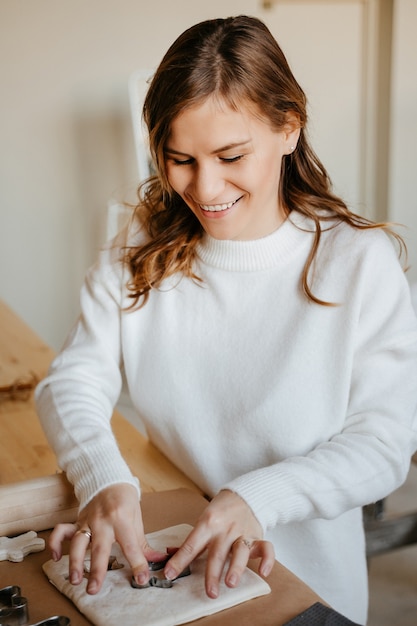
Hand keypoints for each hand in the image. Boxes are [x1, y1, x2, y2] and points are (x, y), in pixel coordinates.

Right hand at [48, 483, 165, 593]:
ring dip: (74, 562)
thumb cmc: (124, 499)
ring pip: (77, 542)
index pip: (130, 545)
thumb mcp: (137, 518)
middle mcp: (103, 522)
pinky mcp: (77, 521)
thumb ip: (142, 542)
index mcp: (121, 519)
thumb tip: (157, 560)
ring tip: (75, 579)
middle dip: (96, 570)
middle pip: (99, 547)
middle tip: (94, 589)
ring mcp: (87, 522)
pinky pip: (61, 531)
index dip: (137, 563)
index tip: (141, 578)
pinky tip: (56, 558)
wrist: (109, 479)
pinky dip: (55, 543)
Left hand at [163, 489, 274, 597]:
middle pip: (217, 553)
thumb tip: (169, 555)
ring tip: (231, 583)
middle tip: (210, 592)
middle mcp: (225, 529)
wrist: (245, 494)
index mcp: (207, 524)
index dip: (180, 560)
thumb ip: (192, 540)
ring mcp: (242, 533)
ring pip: (240, 551)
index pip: (191, 544)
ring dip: (236, 568)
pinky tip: (264, 572)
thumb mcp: (204, 520)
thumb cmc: (221, 511)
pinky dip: (267, 560)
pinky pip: (266, 548)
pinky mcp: (257, 536)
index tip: (170, 574)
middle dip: (212, 573)